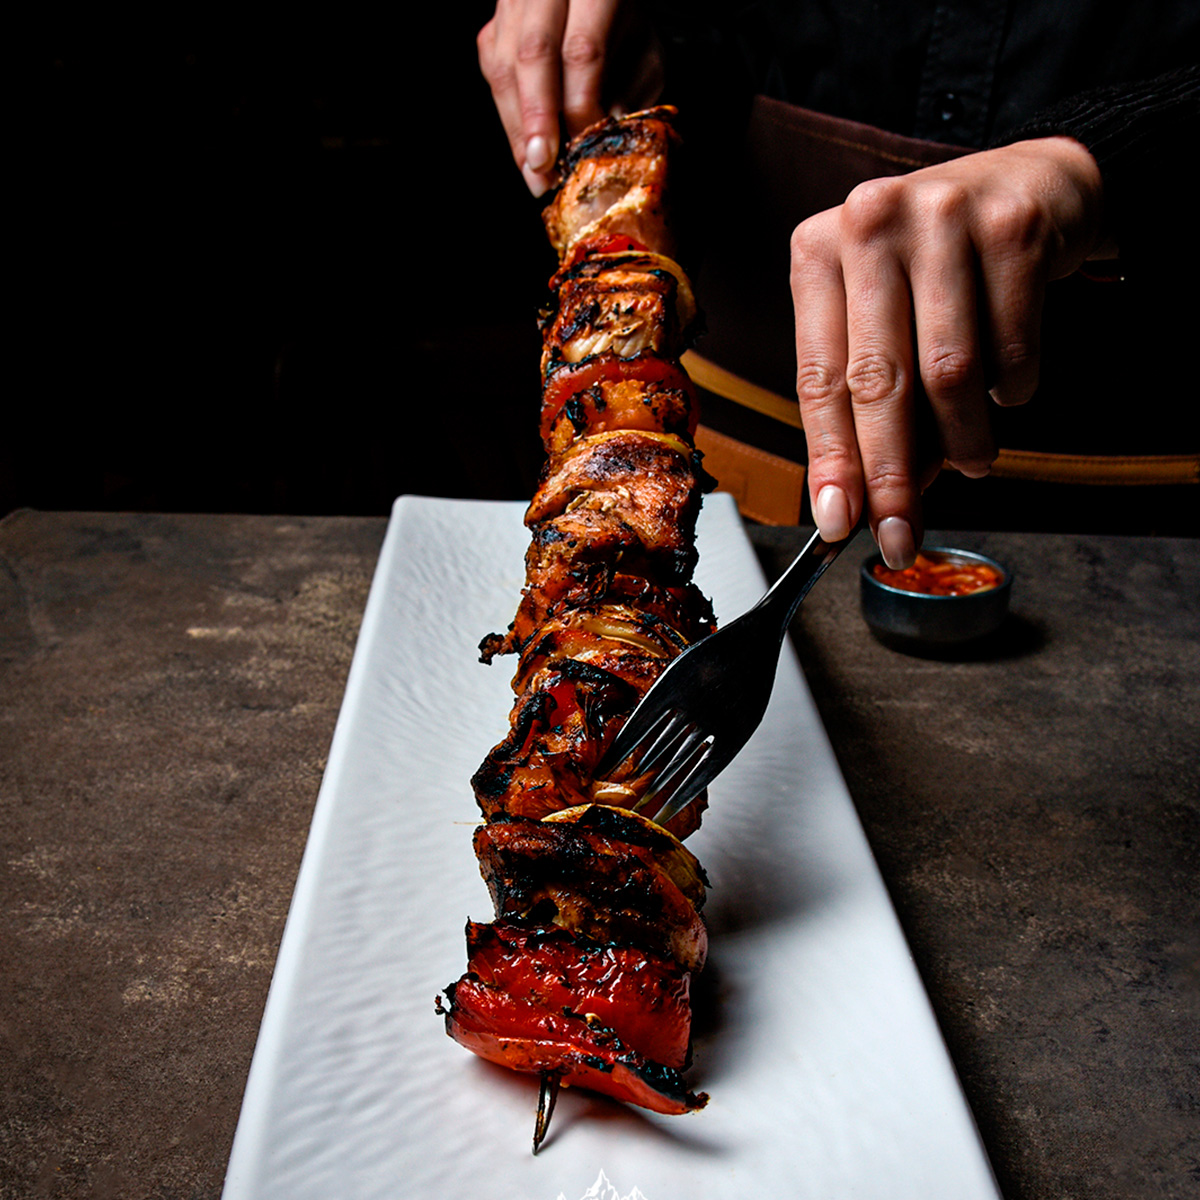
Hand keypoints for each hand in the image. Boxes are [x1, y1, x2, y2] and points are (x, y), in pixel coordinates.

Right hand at [477, 0, 662, 195]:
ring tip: (535, 173)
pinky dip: (509, 118)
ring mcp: (513, 6)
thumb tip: (602, 138)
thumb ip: (631, 92)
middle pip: (533, 53)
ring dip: (518, 127)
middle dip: (537, 118)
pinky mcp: (494, 28)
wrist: (594, 5)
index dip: (579, 107)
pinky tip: (525, 150)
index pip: (581, 51)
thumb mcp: (645, 55)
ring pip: (504, 65)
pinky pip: (492, 74)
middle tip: (543, 167)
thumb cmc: (624, 30)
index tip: (582, 149)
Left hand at [791, 137, 1110, 565]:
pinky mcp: (1014, 225)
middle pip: (879, 382)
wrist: (1033, 183)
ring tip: (972, 460)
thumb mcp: (881, 319)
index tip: (840, 522)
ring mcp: (943, 215)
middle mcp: (870, 223)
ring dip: (964, 440)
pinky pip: (1014, 348)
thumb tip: (867, 501)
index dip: (832, 460)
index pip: (820, 378)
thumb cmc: (936, 270)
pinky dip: (1012, 389)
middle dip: (892, 475)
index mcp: (818, 251)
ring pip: (951, 372)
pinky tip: (1006, 386)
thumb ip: (868, 400)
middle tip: (901, 534)